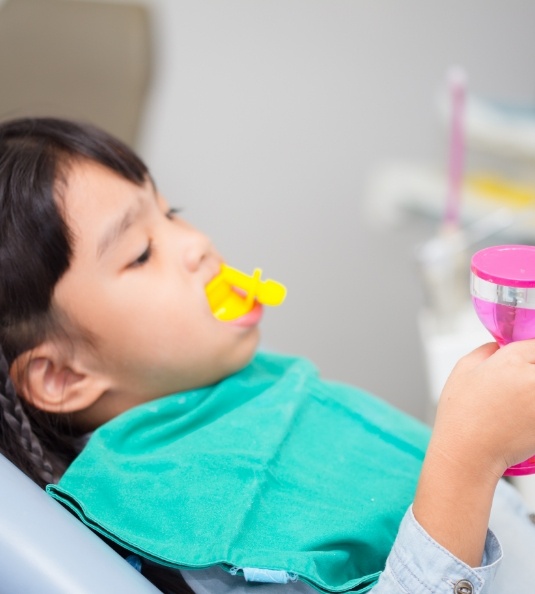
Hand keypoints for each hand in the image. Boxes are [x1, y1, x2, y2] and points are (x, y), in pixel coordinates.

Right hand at [433, 339, 534, 479]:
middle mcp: (533, 379)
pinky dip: (532, 413)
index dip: (529, 352)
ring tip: (517, 405)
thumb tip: (500, 346)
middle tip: (517, 391)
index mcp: (511, 361)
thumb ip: (486, 350)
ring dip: (531, 393)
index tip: (523, 363)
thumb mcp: (463, 369)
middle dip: (531, 372)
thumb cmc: (461, 415)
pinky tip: (521, 418)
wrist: (468, 454)